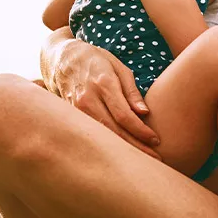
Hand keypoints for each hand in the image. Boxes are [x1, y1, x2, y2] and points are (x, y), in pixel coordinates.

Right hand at [54, 39, 161, 158]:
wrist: (61, 58)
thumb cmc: (96, 60)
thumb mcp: (119, 67)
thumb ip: (131, 91)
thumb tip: (145, 113)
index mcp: (103, 84)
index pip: (124, 115)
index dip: (141, 131)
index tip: (156, 140)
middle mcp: (87, 99)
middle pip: (113, 130)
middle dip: (135, 146)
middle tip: (154, 158)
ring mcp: (75, 109)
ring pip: (100, 136)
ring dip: (121, 149)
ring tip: (140, 159)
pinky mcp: (69, 116)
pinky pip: (90, 133)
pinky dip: (105, 144)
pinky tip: (119, 153)